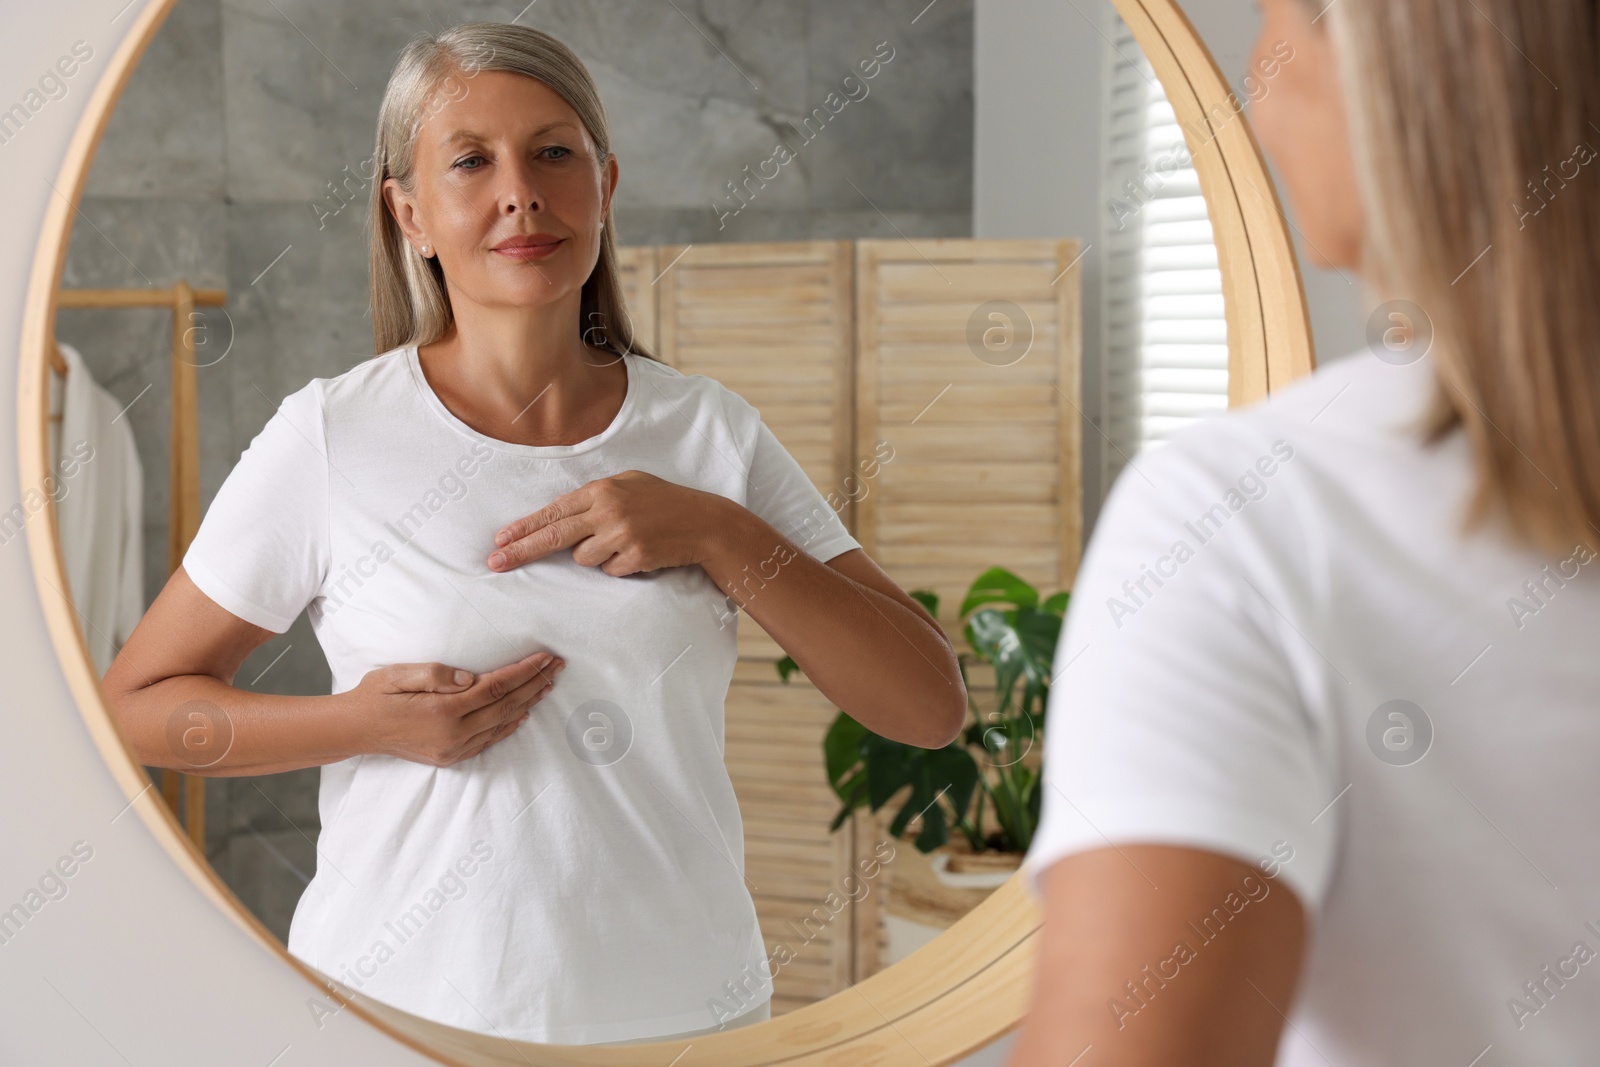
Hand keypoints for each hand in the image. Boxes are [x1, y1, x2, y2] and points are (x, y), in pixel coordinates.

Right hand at [349, 651, 564, 765]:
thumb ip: (435, 675)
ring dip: (528, 703)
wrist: (356, 729)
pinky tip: (522, 713)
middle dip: (535, 684)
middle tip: (557, 666)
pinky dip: (509, 726)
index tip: (545, 657)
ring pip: (501, 724)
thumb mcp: (398, 675)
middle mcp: (453, 735)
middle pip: (506, 707)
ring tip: (548, 685)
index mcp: (443, 712)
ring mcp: (452, 750)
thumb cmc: (376, 695)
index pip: (495, 688)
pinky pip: (488, 741)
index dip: (524, 672)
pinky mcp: (450, 757)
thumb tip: (470, 678)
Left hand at [488, 469, 731, 576]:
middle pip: (554, 536)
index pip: (554, 511)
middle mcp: (608, 511)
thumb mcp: (629, 484)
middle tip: (495, 563)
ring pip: (583, 559)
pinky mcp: (634, 557)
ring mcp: (621, 535)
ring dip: (597, 556)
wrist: (704, 522)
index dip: (525, 527)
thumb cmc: (664, 502)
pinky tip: (640, 552)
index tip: (500, 540)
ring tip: (625, 542)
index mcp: (603, 489)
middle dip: (521, 551)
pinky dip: (620, 566)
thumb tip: (561, 514)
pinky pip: (609, 571)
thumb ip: (596, 496)